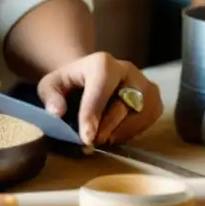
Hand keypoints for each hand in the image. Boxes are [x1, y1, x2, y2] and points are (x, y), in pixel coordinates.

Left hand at [37, 53, 162, 145]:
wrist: (91, 77)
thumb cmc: (70, 83)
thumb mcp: (51, 85)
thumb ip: (50, 96)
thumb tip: (56, 112)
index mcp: (103, 63)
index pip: (100, 90)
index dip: (93, 115)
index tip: (86, 138)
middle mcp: (128, 69)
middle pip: (123, 105)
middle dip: (106, 128)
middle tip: (90, 142)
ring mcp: (145, 82)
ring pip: (140, 114)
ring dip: (121, 132)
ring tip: (103, 137)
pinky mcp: (155, 97)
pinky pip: (149, 119)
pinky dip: (133, 131)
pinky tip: (117, 132)